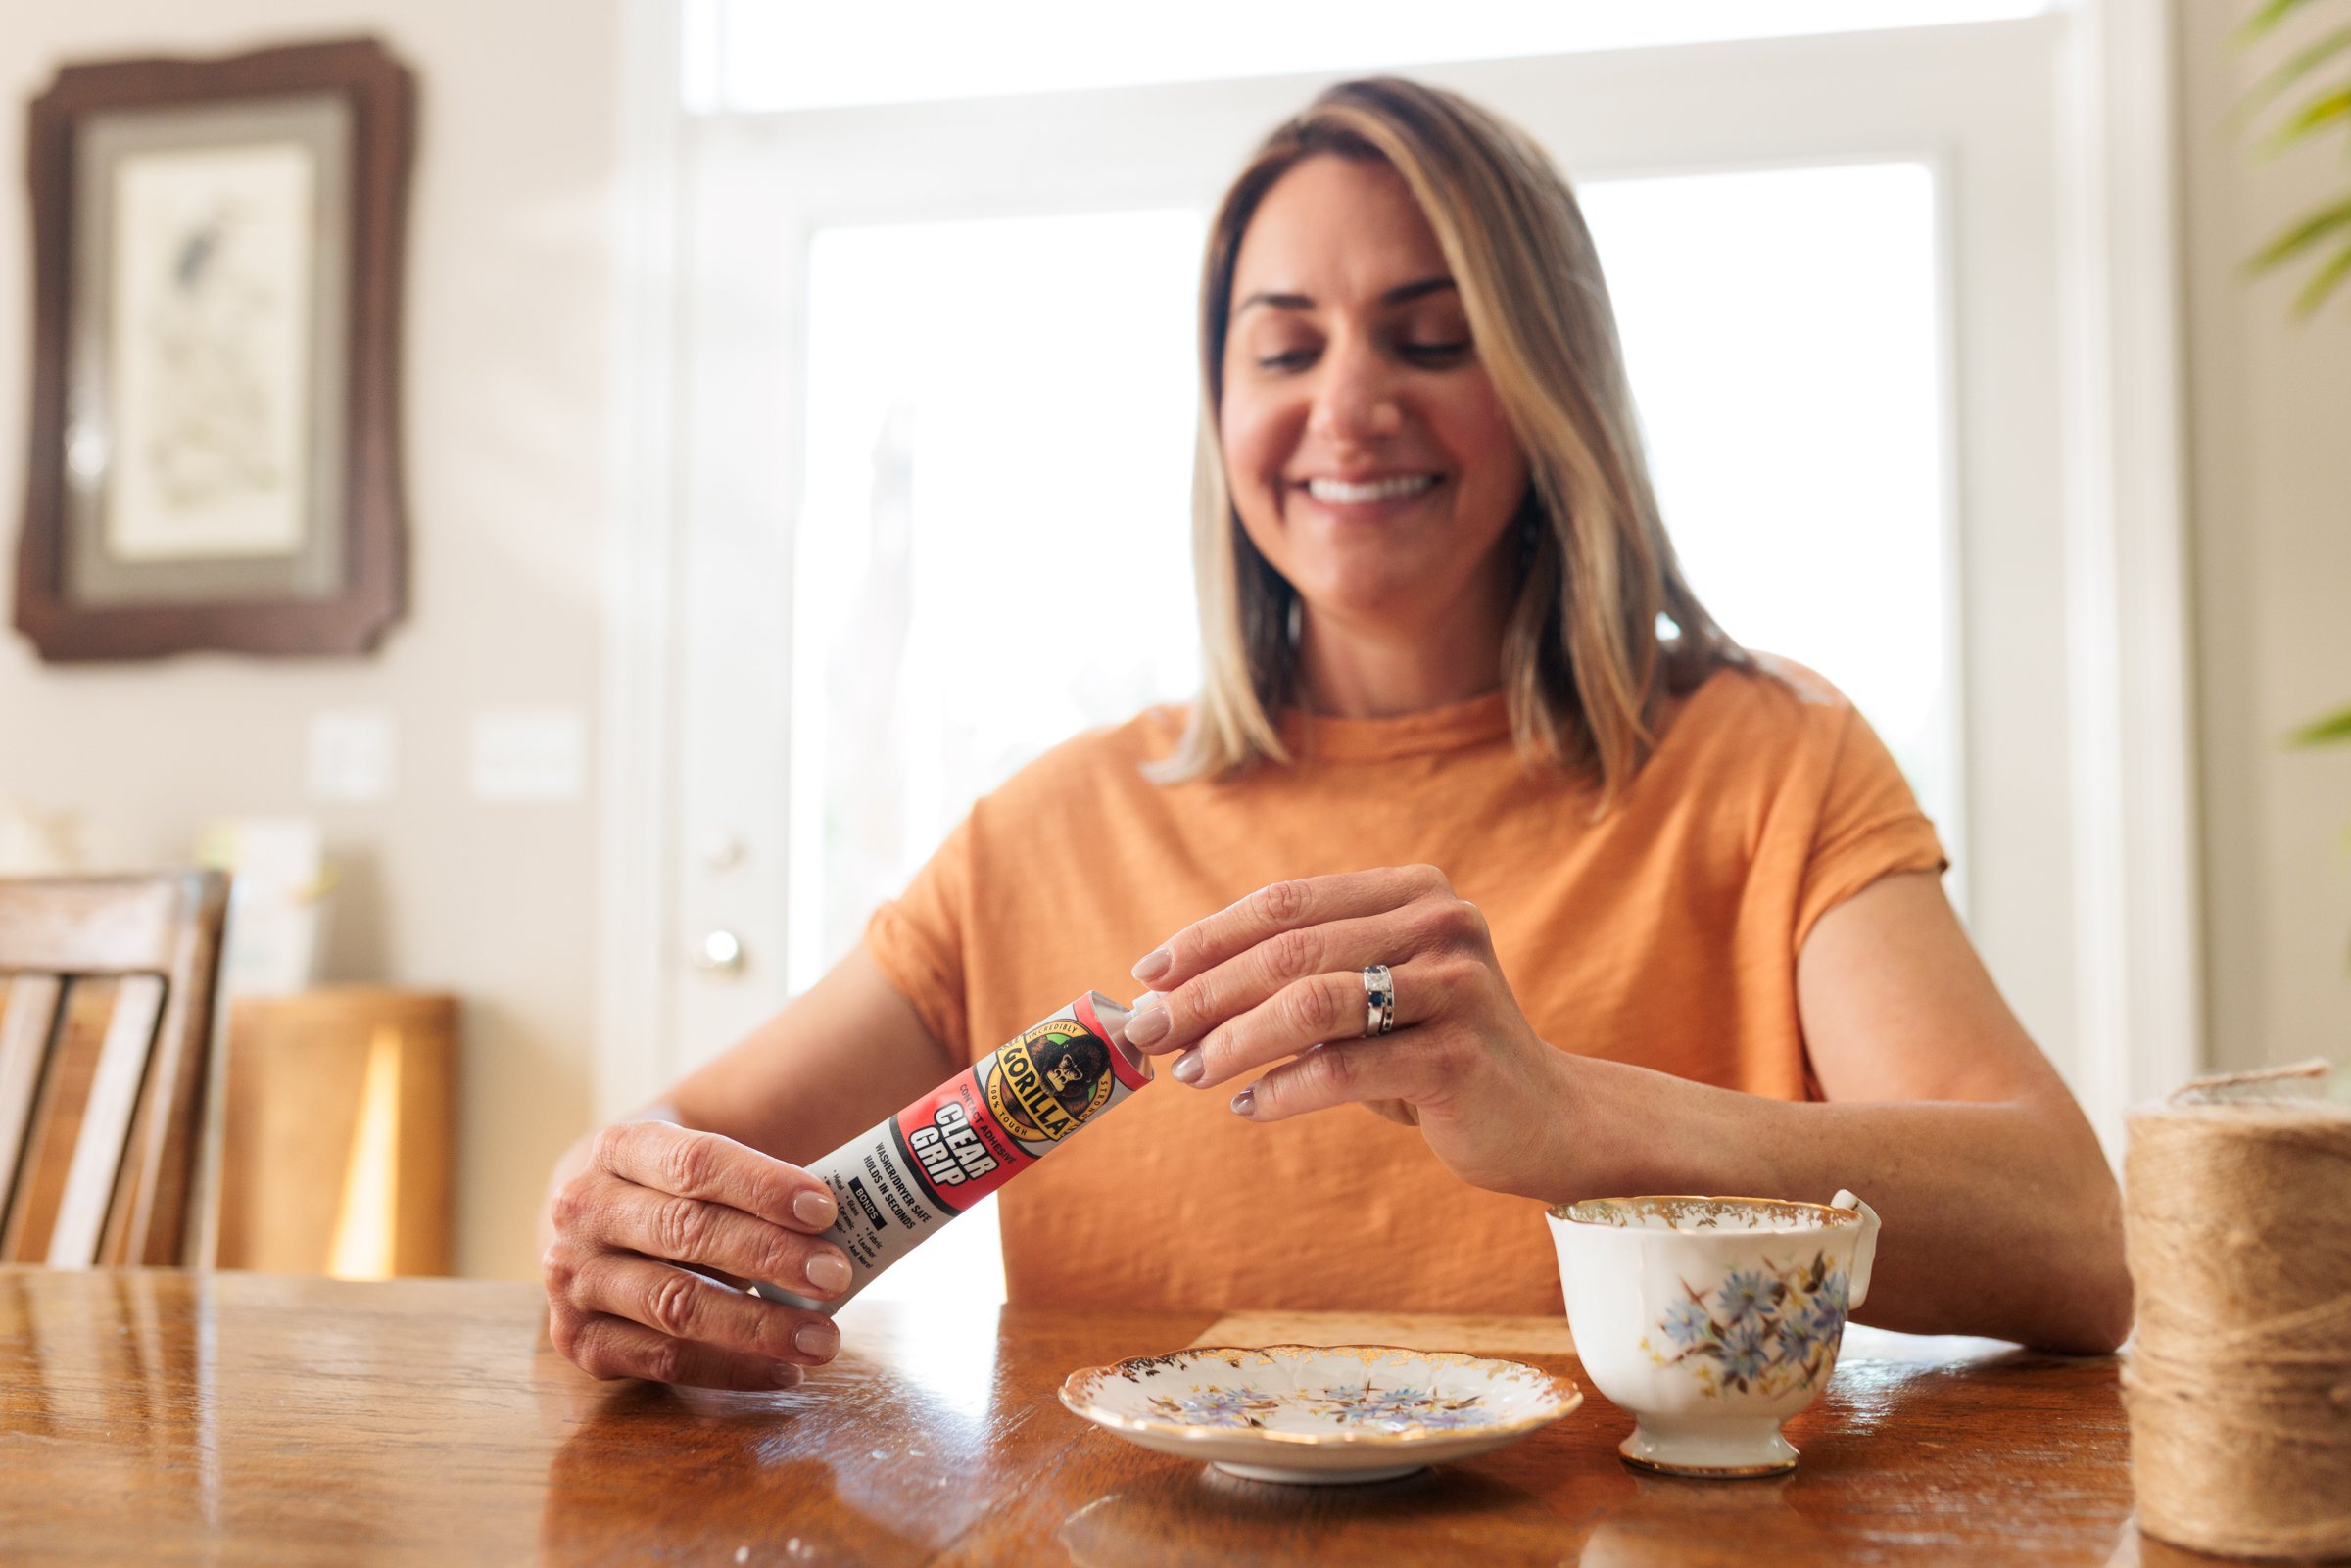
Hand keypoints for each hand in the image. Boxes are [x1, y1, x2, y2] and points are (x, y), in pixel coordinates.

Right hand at [542, 1120, 852, 1388]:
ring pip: (675, 1304)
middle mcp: (583, 1210)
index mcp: (618, 1149)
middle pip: (686, 1232)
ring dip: (758, 1325)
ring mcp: (573, 1280)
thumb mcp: (695, 1166)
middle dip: (770, 1255)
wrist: (594, 1227)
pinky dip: (732, 1369)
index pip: (694, 1162)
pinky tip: (784, 1370)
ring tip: (823, 1339)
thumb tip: (854, 1218)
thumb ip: (755, 1185)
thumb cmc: (669, 1192)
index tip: (826, 1210)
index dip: (762, 1186)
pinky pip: (664, 1361)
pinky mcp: (580, 1342)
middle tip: (836, 1275)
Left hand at [1124, 865, 1572, 1198]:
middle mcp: (1440, 923)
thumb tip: (1174, 996)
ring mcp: (1455, 987)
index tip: (1149, 973)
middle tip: (1148, 1030)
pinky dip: (1281, 1090)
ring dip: (1234, 1040)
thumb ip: (1300, 979)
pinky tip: (1248, 1106)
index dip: (1209, 937)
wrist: (1548, 1119)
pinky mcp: (1459, 1056)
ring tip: (1190, 1073)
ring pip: (1310, 1004)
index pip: (1287, 903)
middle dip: (1205, 992)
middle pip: (1290, 950)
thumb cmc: (1434, 1052)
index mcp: (1413, 890)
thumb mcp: (1373, 997)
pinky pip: (1343, 1070)